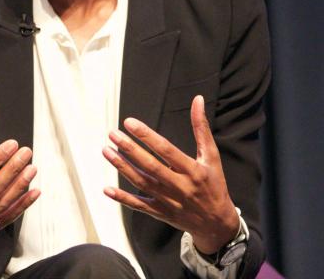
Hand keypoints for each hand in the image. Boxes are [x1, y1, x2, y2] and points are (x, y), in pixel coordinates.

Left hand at [102, 95, 239, 253]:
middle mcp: (180, 186)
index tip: (129, 122)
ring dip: (122, 167)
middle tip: (113, 134)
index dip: (147, 136)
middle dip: (130, 149)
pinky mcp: (161, 213)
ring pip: (142, 183)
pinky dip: (123, 198)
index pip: (166, 150)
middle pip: (150, 166)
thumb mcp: (211, 156)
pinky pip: (139, 205)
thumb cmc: (214, 184)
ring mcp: (169, 201)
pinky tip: (107, 189)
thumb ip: (201, 128)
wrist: (217, 222)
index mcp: (193, 170)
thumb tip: (197, 100)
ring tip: (106, 151)